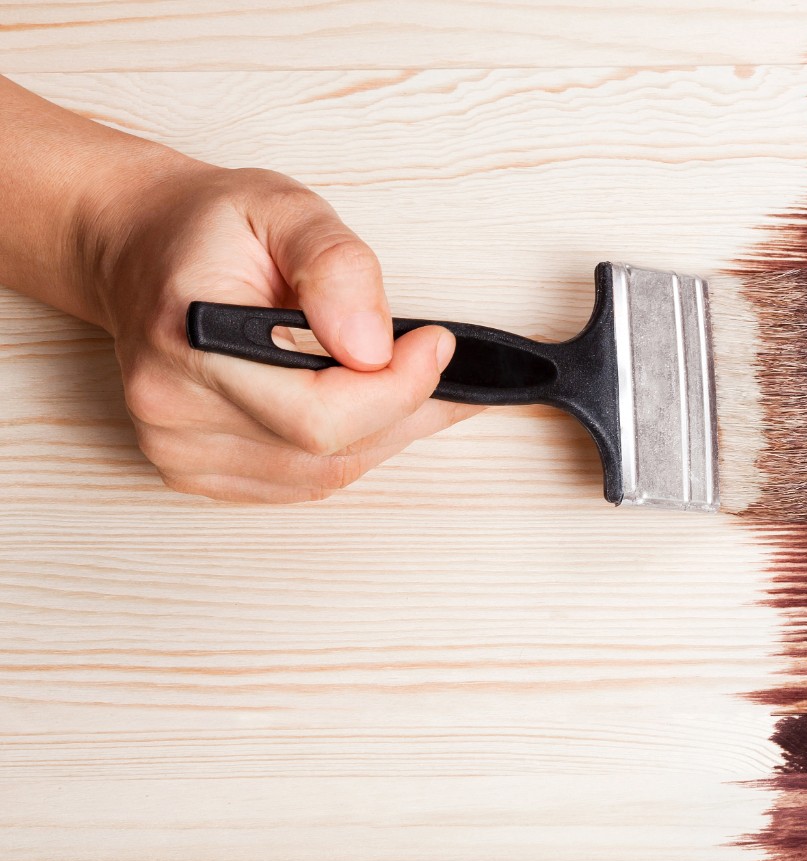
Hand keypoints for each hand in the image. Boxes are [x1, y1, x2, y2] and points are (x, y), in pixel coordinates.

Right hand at [86, 161, 475, 501]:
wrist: (142, 249)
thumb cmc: (211, 229)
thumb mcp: (285, 208)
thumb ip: (337, 267)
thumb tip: (374, 348)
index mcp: (190, 336)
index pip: (317, 414)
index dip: (397, 390)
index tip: (436, 344)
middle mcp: (173, 405)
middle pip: (328, 451)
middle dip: (405, 408)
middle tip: (441, 365)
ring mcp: (178, 448)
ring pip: (325, 473)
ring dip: (385, 431)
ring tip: (413, 381)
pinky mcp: (192, 471)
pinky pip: (301, 482)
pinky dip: (348, 448)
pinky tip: (366, 406)